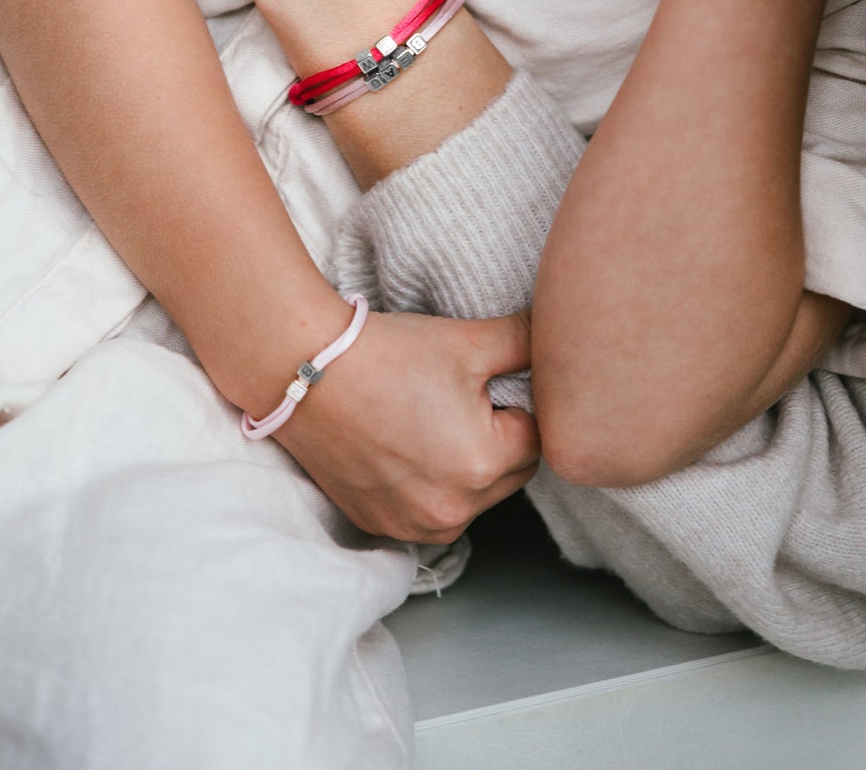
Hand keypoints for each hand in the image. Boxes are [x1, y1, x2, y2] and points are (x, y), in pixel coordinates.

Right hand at [284, 308, 539, 542]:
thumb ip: (527, 342)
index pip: (536, 440)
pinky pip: (427, 511)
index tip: (483, 383)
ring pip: (470, 498)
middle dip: (496, 440)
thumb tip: (559, 343)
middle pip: (507, 476)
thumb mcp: (469, 340)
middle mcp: (452, 510)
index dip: (516, 406)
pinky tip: (403, 444)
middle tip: (456, 397)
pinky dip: (426, 484)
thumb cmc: (389, 353)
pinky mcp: (380, 525)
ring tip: (427, 419)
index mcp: (483, 466)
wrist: (305, 370)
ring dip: (464, 467)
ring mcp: (412, 525)